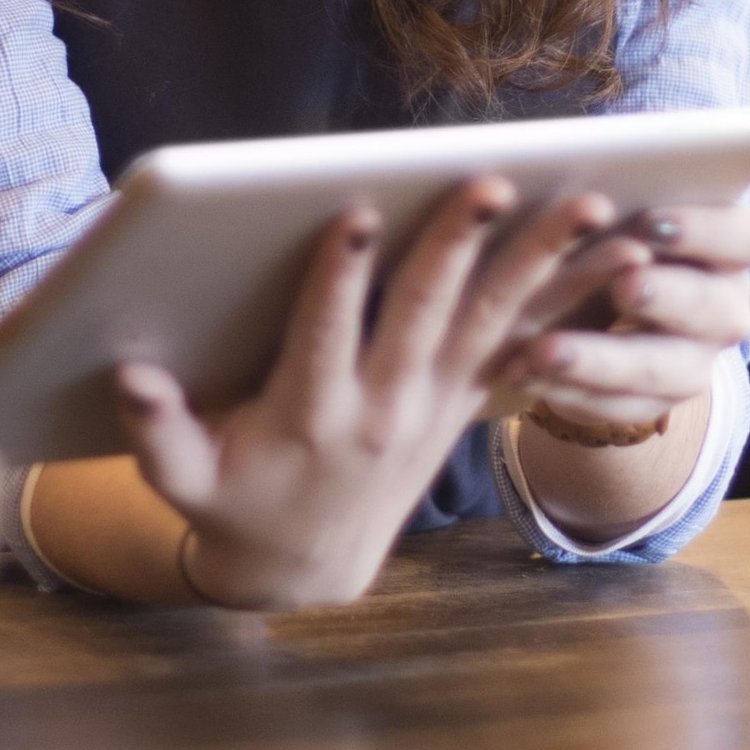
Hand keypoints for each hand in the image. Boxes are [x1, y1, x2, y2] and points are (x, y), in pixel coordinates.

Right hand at [111, 177, 627, 610]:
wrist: (308, 568)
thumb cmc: (234, 504)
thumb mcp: (183, 482)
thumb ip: (156, 432)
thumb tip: (129, 378)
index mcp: (310, 417)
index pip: (324, 337)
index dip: (337, 280)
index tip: (350, 217)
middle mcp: (384, 408)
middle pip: (426, 315)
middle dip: (456, 244)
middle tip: (485, 181)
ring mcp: (434, 403)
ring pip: (495, 320)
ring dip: (542, 261)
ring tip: (587, 206)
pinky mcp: (464, 400)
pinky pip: (528, 340)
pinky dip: (573, 298)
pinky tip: (620, 254)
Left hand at [512, 199, 749, 446]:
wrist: (598, 295)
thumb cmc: (611, 223)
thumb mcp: (621, 202)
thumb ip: (617, 188)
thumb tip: (576, 165)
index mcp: (733, 248)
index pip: (747, 237)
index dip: (707, 230)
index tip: (653, 221)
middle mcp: (725, 309)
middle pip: (714, 309)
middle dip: (668, 297)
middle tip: (623, 284)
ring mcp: (695, 362)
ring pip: (663, 370)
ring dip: (603, 360)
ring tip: (546, 349)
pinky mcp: (654, 403)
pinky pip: (619, 407)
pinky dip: (571, 391)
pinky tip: (526, 373)